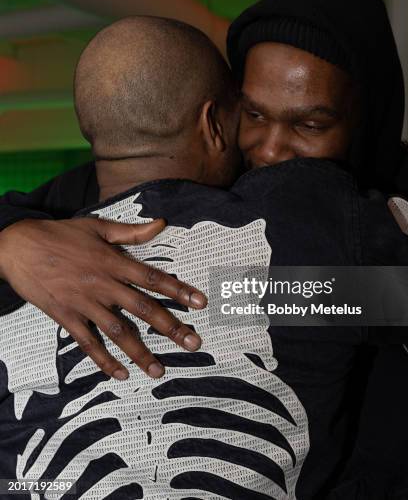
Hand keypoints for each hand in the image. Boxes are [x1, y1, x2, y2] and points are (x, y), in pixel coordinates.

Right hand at [0, 217, 206, 379]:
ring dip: (140, 352)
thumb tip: (162, 223)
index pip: (153, 278)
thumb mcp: (98, 227)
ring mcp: (84, 303)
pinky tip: (119, 374)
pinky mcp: (66, 317)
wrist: (18, 246)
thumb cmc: (60, 234)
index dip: (179, 290)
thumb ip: (132, 231)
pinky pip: (87, 343)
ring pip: (118, 331)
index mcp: (113, 261)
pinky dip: (103, 360)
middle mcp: (103, 284)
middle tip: (192, 342)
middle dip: (171, 327)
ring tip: (159, 370)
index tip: (200, 302)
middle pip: (143, 308)